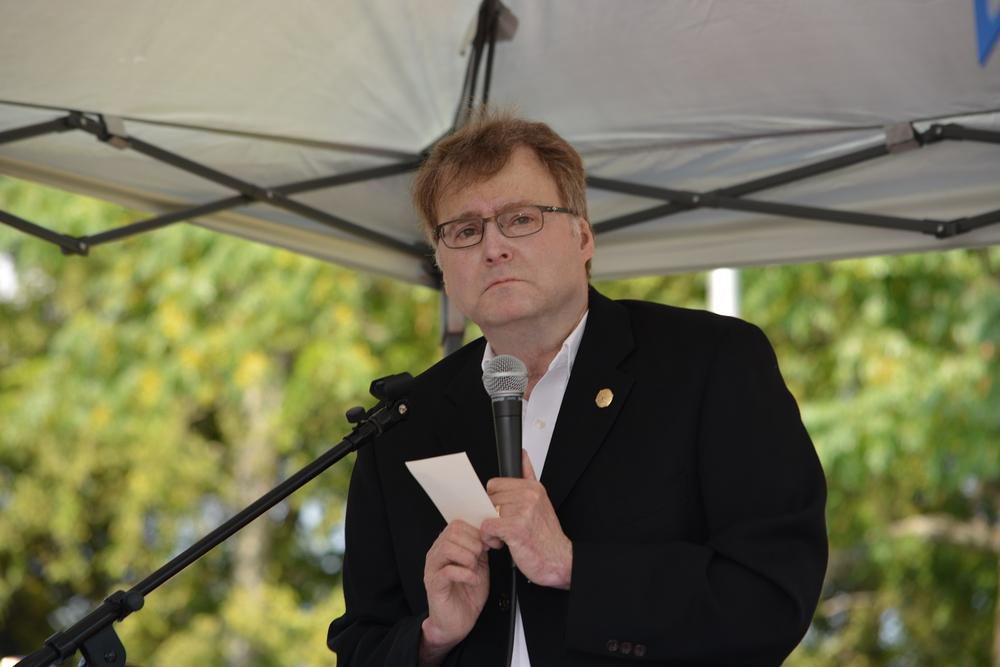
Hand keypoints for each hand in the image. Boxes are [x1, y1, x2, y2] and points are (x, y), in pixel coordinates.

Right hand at [419, 520, 489, 664]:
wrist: (458, 622)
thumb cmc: (468, 593)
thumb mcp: (480, 566)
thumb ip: (481, 549)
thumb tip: (488, 534)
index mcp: (446, 546)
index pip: (457, 524)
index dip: (476, 532)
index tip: (488, 545)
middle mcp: (436, 554)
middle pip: (452, 532)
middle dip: (473, 544)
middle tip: (480, 559)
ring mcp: (433, 568)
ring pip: (447, 548)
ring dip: (468, 557)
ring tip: (475, 569)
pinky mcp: (434, 584)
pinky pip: (448, 571)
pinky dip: (466, 574)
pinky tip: (472, 580)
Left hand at [481, 451, 572, 589]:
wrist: (559, 560)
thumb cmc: (546, 536)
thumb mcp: (541, 500)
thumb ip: (528, 475)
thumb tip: (522, 455)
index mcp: (532, 487)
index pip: (495, 484)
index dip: (495, 501)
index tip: (504, 513)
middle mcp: (529, 495)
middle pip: (489, 498)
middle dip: (492, 515)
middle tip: (506, 527)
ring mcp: (522, 510)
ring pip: (487, 512)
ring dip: (491, 528)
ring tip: (506, 536)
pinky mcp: (515, 528)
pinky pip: (486, 526)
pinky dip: (489, 538)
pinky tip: (502, 543)